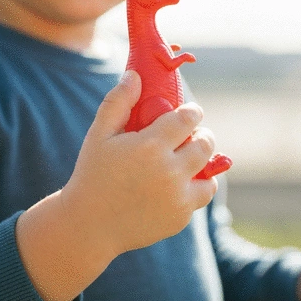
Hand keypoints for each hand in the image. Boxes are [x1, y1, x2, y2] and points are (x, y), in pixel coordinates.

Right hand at [62, 70, 217, 255]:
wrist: (89, 225)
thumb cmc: (93, 175)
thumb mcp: (99, 135)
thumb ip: (118, 102)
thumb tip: (135, 75)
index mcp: (150, 146)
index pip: (188, 118)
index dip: (192, 111)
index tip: (189, 112)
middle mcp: (170, 171)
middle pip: (205, 142)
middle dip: (201, 134)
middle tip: (190, 135)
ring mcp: (178, 197)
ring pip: (210, 171)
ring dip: (203, 160)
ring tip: (187, 158)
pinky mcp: (181, 217)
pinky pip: (203, 194)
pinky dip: (198, 184)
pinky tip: (181, 181)